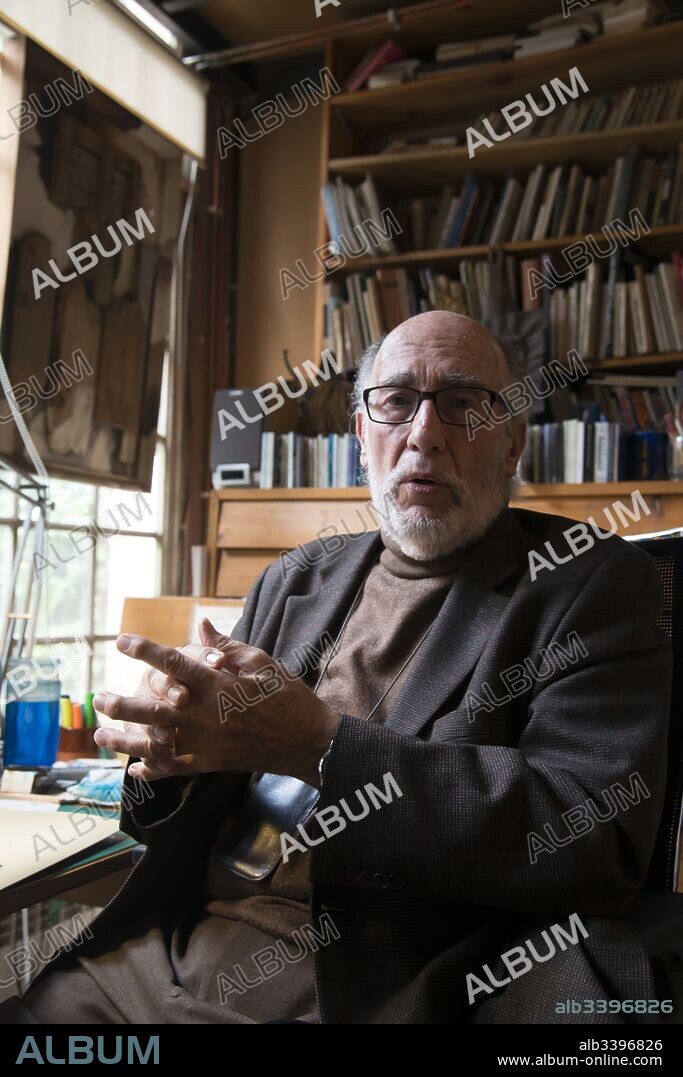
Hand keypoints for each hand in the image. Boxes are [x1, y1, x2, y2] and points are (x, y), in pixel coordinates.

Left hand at [93, 619, 340, 785]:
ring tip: (102, 734)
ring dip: (126, 740)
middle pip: (154, 710)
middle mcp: (206, 716)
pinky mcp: (211, 763)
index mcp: (218, 686)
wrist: (307, 741)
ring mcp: (206, 744)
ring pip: (157, 744)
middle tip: (100, 699)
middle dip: (123, 705)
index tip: (121, 641)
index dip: (145, 650)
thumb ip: (227, 647)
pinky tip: (134, 769)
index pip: (174, 664)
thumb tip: (202, 627)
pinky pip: (175, 769)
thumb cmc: (288, 697)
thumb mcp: (262, 663)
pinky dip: (152, 770)